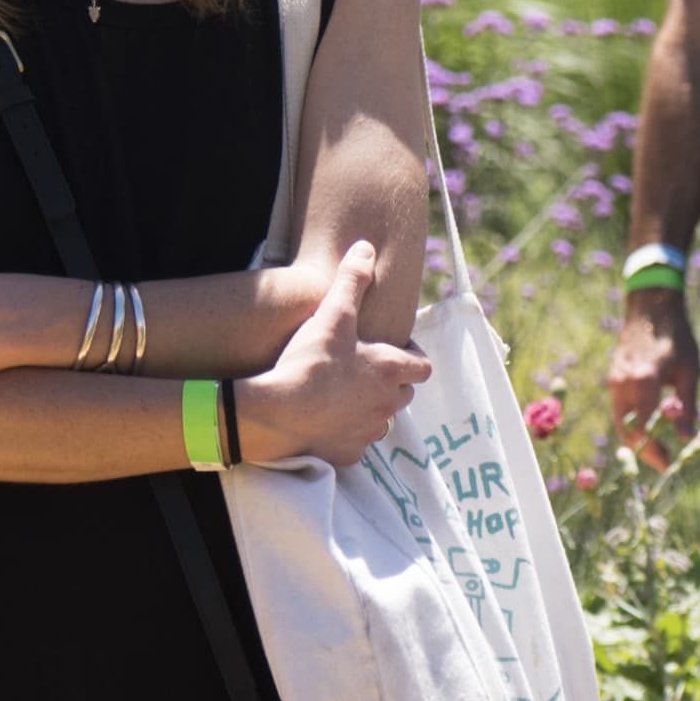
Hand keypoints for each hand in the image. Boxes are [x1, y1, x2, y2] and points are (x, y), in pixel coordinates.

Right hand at [239, 242, 431, 468]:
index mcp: (391, 371)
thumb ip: (352, 280)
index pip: (423, 366)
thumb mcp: (332, 314)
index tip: (392, 348)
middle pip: (404, 394)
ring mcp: (369, 432)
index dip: (412, 355)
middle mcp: (388, 405)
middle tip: (364, 369)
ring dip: (370, 408)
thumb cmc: (310, 361)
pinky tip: (326, 421)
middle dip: (391, 382)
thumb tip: (366, 247)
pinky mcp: (348, 453)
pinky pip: (357, 444)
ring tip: (344, 394)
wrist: (276, 412)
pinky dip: (347, 433)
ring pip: (382, 420)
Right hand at [605, 286, 699, 468]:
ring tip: (656, 450)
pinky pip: (619, 409)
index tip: (668, 464)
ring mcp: (615, 380)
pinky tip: (647, 429)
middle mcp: (623, 383)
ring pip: (620, 421)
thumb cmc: (677, 337)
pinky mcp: (613, 378)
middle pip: (626, 430)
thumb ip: (686, 406)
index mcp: (644, 381)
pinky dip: (630, 423)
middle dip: (643, 450)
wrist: (651, 308)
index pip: (643, 428)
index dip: (653, 451)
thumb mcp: (690, 371)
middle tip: (664, 463)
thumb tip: (686, 438)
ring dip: (635, 439)